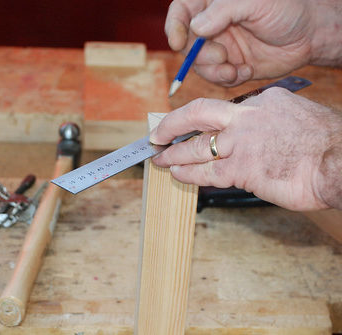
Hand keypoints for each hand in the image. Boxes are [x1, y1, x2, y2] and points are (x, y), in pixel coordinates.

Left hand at [150, 88, 341, 210]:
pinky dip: (189, 173)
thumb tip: (249, 138)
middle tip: (157, 135)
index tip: (191, 126)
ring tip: (161, 160)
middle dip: (172, 124)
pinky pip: (207, 171)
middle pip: (198, 114)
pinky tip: (177, 174)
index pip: (222, 109)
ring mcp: (242, 143)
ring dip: (175, 154)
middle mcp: (247, 118)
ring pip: (197, 146)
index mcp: (262, 102)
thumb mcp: (294, 118)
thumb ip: (267, 124)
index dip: (202, 120)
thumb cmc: (324, 145)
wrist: (341, 162)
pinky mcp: (242, 169)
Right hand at [166, 0, 341, 85]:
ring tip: (234, 69)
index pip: (181, 13)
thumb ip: (223, 11)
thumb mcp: (255, 2)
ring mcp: (220, 49)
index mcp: (213, 4)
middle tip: (222, 56)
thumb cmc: (286, 10)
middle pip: (186, 45)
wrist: (308, 37)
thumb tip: (196, 28)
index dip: (174, 27)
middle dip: (200, 56)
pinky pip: (217, 79)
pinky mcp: (230, 67)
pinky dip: (228, 79)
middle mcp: (212, 27)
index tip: (177, 43)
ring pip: (199, 67)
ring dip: (214, 72)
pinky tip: (246, 71)